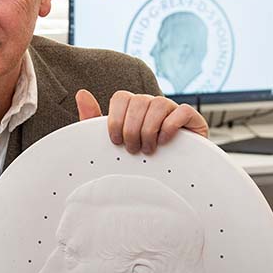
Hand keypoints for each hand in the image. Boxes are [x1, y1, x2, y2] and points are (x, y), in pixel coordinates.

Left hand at [76, 89, 208, 154]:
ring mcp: (172, 109)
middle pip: (138, 101)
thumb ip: (93, 119)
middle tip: (133, 149)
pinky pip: (182, 111)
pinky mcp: (191, 119)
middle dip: (132, 129)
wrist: (170, 179)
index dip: (116, 120)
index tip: (116, 141)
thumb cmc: (138, 158)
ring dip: (149, 129)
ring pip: (158, 104)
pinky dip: (170, 127)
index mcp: (133, 107)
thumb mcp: (112, 141)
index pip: (121, 97)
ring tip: (148, 149)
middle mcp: (152, 104)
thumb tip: (81, 93)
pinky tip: (164, 142)